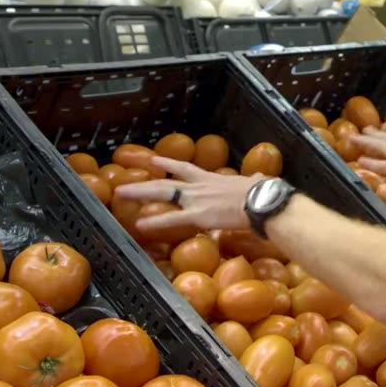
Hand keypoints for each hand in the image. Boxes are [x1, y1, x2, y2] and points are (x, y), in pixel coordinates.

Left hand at [113, 156, 262, 232]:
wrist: (264, 201)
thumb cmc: (264, 193)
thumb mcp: (256, 183)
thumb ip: (253, 181)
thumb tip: (260, 179)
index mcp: (213, 179)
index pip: (185, 169)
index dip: (169, 165)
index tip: (154, 161)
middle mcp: (200, 186)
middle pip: (166, 181)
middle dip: (144, 183)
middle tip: (123, 184)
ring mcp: (196, 199)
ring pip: (162, 193)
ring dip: (140, 194)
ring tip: (121, 195)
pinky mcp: (198, 215)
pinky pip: (172, 219)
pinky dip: (155, 222)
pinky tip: (140, 226)